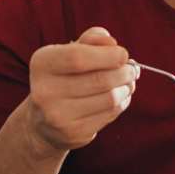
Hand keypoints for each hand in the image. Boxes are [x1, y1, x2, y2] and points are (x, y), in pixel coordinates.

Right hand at [25, 27, 138, 153]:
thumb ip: (92, 40)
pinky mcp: (74, 133)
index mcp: (42, 64)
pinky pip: (110, 114)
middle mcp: (44, 91)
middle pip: (100, 79)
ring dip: (126, 88)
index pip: (78, 57)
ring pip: (110, 98)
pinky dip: (122, 103)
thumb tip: (112, 43)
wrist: (45, 121)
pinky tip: (119, 97)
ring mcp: (58, 116)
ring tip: (127, 83)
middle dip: (124, 72)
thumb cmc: (65, 76)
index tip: (123, 54)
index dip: (108, 55)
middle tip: (131, 70)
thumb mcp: (71, 51)